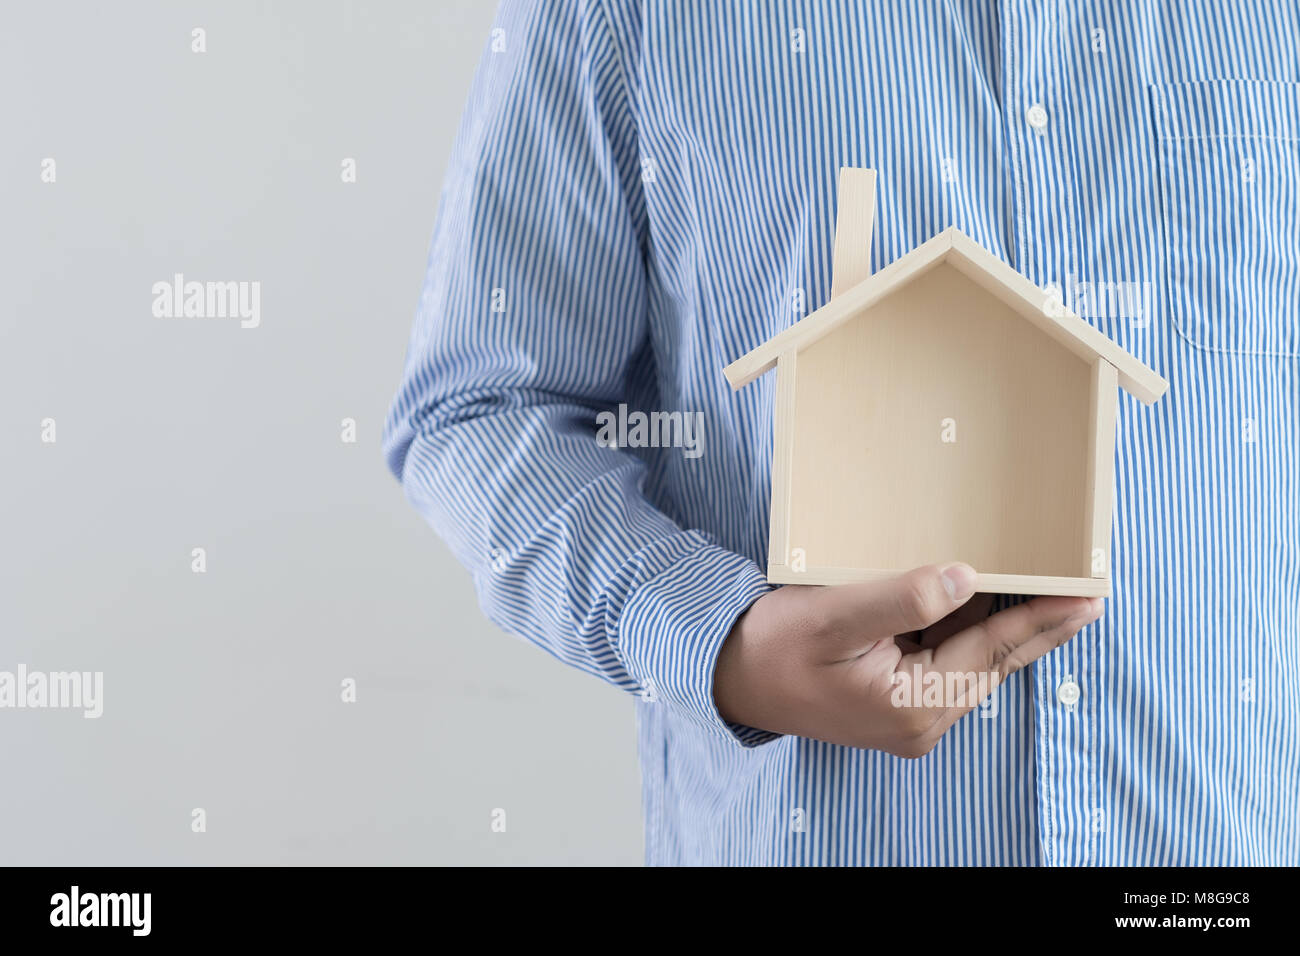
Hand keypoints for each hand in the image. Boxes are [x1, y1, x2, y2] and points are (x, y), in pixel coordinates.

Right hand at [713, 563, 1102, 756]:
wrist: (728, 677)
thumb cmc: (773, 647)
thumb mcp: (834, 617)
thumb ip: (903, 598)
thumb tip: (969, 578)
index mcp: (912, 704)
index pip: (993, 651)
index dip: (1043, 620)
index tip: (1089, 595)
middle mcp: (920, 720)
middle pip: (993, 661)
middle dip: (1038, 623)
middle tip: (1088, 590)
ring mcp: (909, 715)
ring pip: (973, 660)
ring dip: (1004, 623)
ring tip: (1047, 586)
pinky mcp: (897, 701)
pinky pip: (947, 660)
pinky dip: (969, 629)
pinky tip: (983, 598)